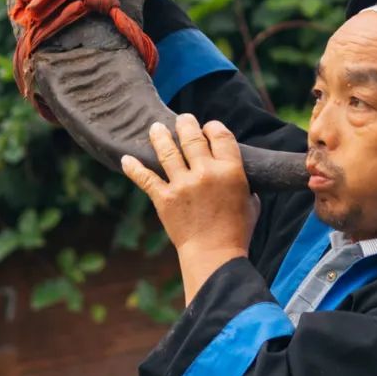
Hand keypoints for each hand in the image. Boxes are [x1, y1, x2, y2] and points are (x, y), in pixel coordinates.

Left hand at [121, 116, 258, 300]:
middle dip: (186, 124)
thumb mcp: (251, 202)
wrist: (215, 256)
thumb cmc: (237, 231)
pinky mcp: (165, 199)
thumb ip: (243, 183)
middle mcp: (205, 172)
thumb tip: (234, 174)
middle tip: (183, 119)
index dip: (213, 127)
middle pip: (192, 137)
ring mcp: (183, 185)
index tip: (208, 127)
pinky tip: (125, 159)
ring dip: (160, 136)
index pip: (220, 135)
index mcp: (230, 170)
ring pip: (167, 151)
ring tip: (156, 127)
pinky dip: (133, 168)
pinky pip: (146, 178)